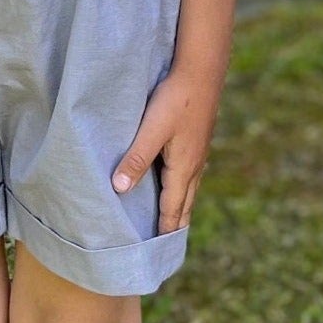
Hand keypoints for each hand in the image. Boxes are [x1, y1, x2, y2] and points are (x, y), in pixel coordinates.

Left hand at [112, 66, 219, 231]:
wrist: (202, 69)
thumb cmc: (176, 98)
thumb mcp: (151, 129)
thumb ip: (136, 158)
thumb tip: (119, 190)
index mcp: (183, 167)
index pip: (173, 208)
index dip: (165, 230)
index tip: (158, 253)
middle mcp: (195, 164)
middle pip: (185, 203)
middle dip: (175, 224)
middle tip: (165, 246)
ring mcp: (199, 152)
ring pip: (189, 188)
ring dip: (180, 206)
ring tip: (172, 221)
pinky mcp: (197, 139)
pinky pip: (190, 173)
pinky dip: (183, 188)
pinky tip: (177, 182)